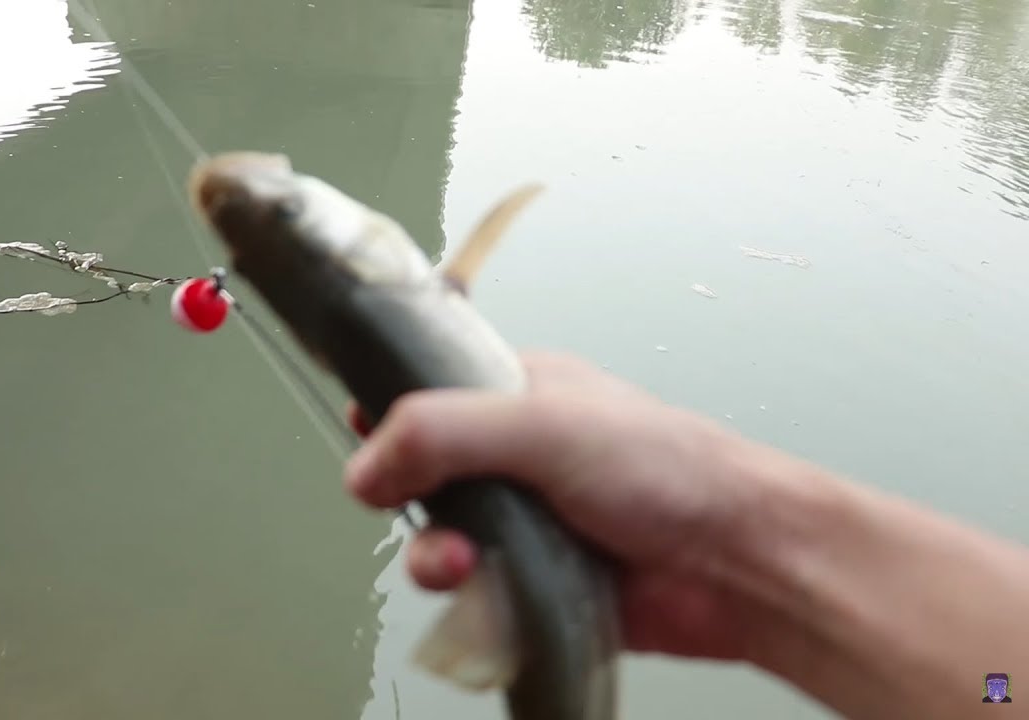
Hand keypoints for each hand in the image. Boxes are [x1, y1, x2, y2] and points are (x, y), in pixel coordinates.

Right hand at [343, 351, 779, 661]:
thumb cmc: (677, 471)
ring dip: (439, 559)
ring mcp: (530, 521)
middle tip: (428, 515)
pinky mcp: (539, 581)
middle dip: (414, 502)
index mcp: (520, 393)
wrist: (742, 564)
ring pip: (445, 542)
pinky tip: (495, 600)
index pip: (429, 392)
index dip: (389, 413)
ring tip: (468, 567)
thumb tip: (368, 462)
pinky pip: (479, 595)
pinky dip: (475, 603)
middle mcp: (520, 457)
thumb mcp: (544, 424)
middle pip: (425, 477)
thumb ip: (444, 432)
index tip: (364, 434)